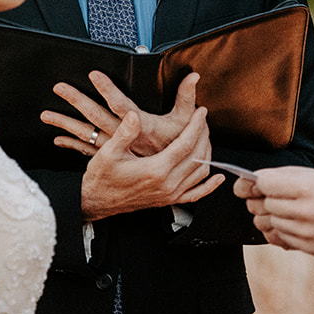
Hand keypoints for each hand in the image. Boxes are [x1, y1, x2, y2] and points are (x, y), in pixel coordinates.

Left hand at [43, 71, 201, 156]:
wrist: (167, 183)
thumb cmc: (174, 150)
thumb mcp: (183, 125)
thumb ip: (186, 99)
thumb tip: (193, 76)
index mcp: (140, 129)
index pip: (120, 105)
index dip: (107, 89)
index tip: (93, 74)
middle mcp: (123, 139)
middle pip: (95, 116)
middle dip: (76, 100)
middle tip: (59, 87)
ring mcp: (114, 149)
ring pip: (85, 134)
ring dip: (65, 124)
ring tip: (46, 114)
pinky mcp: (110, 156)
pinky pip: (86, 150)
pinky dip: (71, 144)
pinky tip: (58, 140)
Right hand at [75, 107, 222, 219]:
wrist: (96, 202)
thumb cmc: (101, 177)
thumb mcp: (108, 152)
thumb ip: (124, 133)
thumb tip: (133, 115)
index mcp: (156, 170)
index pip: (186, 144)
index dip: (196, 126)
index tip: (201, 111)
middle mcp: (167, 184)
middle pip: (197, 157)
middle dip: (204, 135)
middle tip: (204, 119)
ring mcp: (170, 194)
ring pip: (200, 173)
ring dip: (207, 153)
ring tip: (205, 135)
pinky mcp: (168, 201)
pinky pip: (196, 195)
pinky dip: (210, 186)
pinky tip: (218, 177)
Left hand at [244, 166, 313, 254]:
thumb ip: (288, 176)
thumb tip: (257, 180)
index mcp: (307, 187)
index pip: (263, 183)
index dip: (252, 182)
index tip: (249, 182)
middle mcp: (304, 210)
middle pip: (262, 204)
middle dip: (257, 199)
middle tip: (261, 195)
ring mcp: (305, 231)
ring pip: (267, 222)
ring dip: (266, 215)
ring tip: (277, 209)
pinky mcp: (307, 247)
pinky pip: (277, 238)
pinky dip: (274, 230)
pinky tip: (284, 223)